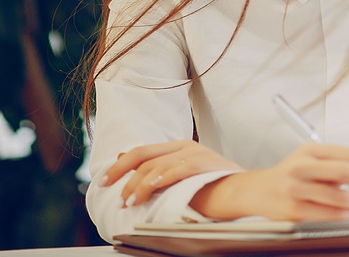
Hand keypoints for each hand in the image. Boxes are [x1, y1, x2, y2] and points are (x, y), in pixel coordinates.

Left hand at [99, 140, 242, 206]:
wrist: (245, 192)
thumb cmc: (214, 189)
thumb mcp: (182, 180)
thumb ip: (159, 172)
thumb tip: (123, 158)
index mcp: (180, 148)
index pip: (142, 152)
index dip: (119, 166)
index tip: (103, 181)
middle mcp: (185, 146)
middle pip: (143, 156)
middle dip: (122, 175)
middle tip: (113, 194)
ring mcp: (195, 153)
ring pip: (156, 166)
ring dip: (138, 186)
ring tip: (130, 201)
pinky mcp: (204, 164)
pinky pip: (176, 170)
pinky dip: (159, 180)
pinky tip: (148, 189)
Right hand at [189, 143, 348, 220]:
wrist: (258, 190)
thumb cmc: (292, 175)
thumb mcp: (316, 160)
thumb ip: (346, 164)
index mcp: (312, 149)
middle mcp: (303, 165)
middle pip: (347, 172)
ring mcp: (296, 188)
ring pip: (339, 196)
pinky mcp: (294, 208)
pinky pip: (329, 214)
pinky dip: (346, 214)